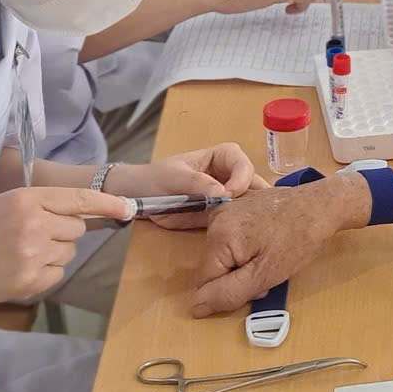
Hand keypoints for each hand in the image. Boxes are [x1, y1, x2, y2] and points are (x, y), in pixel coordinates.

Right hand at [0, 187, 130, 304]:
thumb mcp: (4, 202)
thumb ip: (41, 203)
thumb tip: (83, 211)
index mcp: (27, 199)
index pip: (80, 199)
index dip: (108, 203)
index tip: (128, 207)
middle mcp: (35, 225)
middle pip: (78, 228)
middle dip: (64, 230)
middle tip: (34, 234)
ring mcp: (34, 256)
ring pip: (69, 251)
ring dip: (55, 251)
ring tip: (22, 251)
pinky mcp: (32, 282)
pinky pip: (58, 273)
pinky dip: (46, 272)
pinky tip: (19, 268)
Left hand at [106, 144, 268, 229]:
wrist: (136, 198)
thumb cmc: (153, 179)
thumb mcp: (173, 177)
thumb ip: (197, 183)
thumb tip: (222, 192)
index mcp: (220, 157)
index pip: (242, 163)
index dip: (241, 177)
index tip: (229, 193)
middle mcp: (228, 176)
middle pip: (253, 184)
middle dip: (256, 198)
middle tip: (249, 214)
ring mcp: (226, 196)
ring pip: (250, 203)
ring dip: (251, 214)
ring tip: (250, 226)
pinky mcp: (220, 215)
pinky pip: (236, 220)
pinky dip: (241, 227)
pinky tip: (240, 234)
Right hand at [191, 175, 369, 315]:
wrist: (322, 205)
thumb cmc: (299, 240)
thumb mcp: (265, 275)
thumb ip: (228, 293)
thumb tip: (194, 307)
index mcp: (218, 236)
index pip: (205, 282)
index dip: (230, 290)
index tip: (258, 283)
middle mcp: (215, 218)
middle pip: (215, 267)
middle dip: (239, 277)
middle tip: (269, 271)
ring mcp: (227, 210)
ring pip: (225, 255)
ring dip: (245, 265)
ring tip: (272, 257)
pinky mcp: (238, 207)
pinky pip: (233, 240)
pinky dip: (249, 249)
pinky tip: (269, 245)